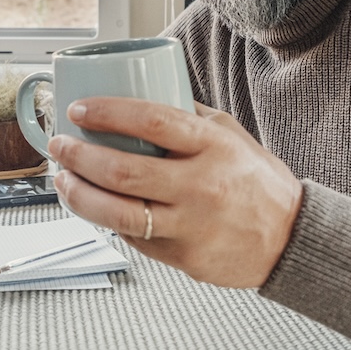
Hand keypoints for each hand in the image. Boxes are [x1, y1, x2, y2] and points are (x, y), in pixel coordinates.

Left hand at [49, 97, 302, 288]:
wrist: (291, 239)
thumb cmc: (258, 182)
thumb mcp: (231, 134)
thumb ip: (188, 116)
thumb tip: (141, 92)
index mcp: (213, 146)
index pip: (152, 120)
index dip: (108, 112)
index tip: (79, 109)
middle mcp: (201, 186)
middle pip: (123, 171)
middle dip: (79, 156)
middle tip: (59, 144)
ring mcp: (190, 225)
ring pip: (117, 213)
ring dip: (78, 195)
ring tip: (61, 179)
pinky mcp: (183, 257)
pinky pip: (133, 238)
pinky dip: (105, 220)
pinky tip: (91, 206)